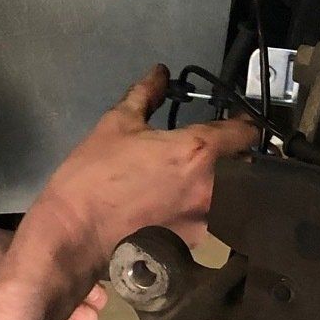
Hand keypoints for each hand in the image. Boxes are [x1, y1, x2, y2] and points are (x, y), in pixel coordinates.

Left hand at [0, 231, 107, 319]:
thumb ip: (21, 253)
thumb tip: (58, 256)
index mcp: (16, 256)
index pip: (56, 267)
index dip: (76, 278)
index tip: (97, 291)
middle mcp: (17, 281)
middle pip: (55, 294)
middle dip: (76, 305)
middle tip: (92, 317)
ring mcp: (8, 307)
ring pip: (46, 316)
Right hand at [14, 65, 257, 308]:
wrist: (74, 234)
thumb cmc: (93, 176)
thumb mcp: (116, 124)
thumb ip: (146, 94)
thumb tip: (160, 73)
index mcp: (197, 152)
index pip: (245, 133)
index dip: (243, 124)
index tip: (236, 123)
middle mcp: (212, 188)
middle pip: (240, 167)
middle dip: (227, 158)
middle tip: (201, 155)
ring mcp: (205, 221)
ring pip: (225, 197)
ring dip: (215, 187)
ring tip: (182, 185)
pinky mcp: (193, 246)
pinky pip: (207, 221)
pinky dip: (196, 212)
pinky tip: (171, 210)